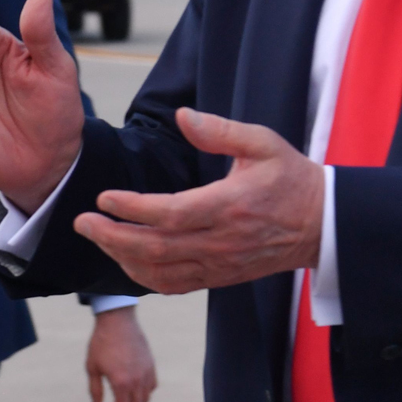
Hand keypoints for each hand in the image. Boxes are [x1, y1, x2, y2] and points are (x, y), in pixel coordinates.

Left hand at [73, 108, 322, 293]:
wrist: (321, 224)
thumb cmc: (290, 177)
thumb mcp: (262, 142)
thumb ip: (220, 130)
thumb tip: (182, 116)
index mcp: (229, 205)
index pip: (169, 213)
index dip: (131, 208)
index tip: (103, 197)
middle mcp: (221, 241)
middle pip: (155, 248)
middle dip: (112, 236)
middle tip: (81, 222)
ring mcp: (220, 264)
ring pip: (160, 272)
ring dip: (122, 258)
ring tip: (97, 238)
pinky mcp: (220, 277)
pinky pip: (175, 285)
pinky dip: (144, 277)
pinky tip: (125, 260)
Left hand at [86, 306, 156, 401]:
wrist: (117, 321)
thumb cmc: (101, 343)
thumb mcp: (92, 367)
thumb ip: (95, 390)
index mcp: (120, 382)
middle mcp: (136, 380)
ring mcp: (146, 372)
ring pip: (146, 398)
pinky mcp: (150, 364)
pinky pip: (152, 385)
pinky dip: (146, 393)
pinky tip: (139, 393)